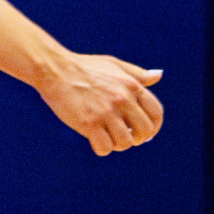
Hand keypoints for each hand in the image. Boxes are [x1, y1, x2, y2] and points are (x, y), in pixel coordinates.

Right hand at [36, 54, 163, 156]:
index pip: (156, 113)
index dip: (155, 126)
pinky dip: (102, 149)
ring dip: (119, 145)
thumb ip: (138, 74)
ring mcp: (106, 112)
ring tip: (110, 139)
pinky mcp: (88, 123)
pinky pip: (105, 147)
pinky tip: (96, 141)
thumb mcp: (115, 65)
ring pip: (126, 142)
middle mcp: (123, 99)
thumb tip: (158, 75)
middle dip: (139, 138)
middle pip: (145, 131)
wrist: (55, 70)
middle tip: (127, 137)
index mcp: (132, 86)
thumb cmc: (86, 67)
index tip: (146, 132)